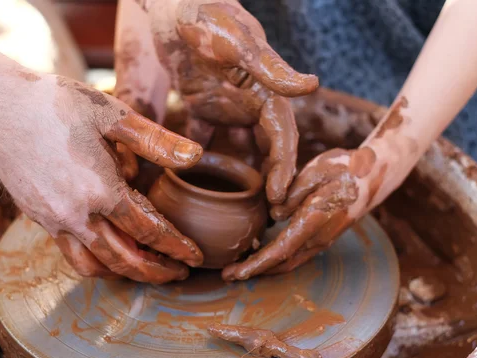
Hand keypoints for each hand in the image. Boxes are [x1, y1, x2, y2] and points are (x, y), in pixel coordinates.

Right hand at [0, 72, 203, 282]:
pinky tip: (109, 249)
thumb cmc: (56, 104)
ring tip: (146, 268)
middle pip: (124, 260)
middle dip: (156, 272)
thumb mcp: (112, 115)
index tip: (194, 257)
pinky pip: (70, 253)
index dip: (176, 247)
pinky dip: (95, 262)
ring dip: (124, 273)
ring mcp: (52, 220)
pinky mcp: (37, 218)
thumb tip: (195, 156)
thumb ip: (156, 140)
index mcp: (100, 189)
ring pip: (93, 266)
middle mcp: (75, 214)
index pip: (148, 231)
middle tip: (179, 274)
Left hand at [150, 0, 318, 203]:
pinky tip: (198, 187)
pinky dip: (205, 163)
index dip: (285, 167)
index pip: (282, 135)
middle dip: (271, 182)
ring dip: (244, 179)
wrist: (164, 1)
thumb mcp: (236, 38)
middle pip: (267, 149)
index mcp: (264, 88)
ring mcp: (225, 106)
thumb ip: (269, 66)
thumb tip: (312, 87)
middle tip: (268, 217)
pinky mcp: (200, 106)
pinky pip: (207, 141)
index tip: (279, 199)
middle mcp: (249, 101)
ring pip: (241, 150)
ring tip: (241, 213)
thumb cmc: (201, 11)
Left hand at [223, 99, 414, 280]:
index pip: (281, 250)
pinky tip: (259, 253)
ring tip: (238, 269)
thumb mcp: (316, 171)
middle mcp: (319, 237)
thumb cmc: (342, 168)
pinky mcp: (321, 237)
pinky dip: (275, 259)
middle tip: (228, 275)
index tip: (236, 272)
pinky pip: (296, 254)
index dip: (257, 264)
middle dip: (255, 272)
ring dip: (264, 268)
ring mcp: (322, 240)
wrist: (373, 176)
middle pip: (282, 263)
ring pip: (289, 262)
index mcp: (315, 220)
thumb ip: (293, 194)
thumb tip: (274, 216)